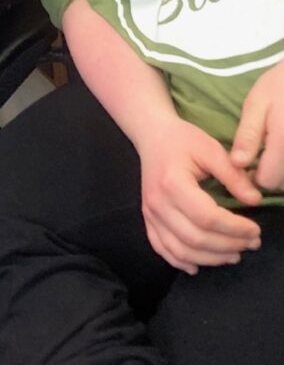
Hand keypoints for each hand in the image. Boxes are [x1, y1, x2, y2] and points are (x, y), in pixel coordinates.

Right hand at [138, 117, 261, 274]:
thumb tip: (255, 200)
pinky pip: (161, 248)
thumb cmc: (182, 139)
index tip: (255, 229)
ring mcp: (150, 213)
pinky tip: (198, 266)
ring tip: (234, 254)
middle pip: (195, 238)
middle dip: (228, 246)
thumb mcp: (211, 149)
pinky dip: (180, 262)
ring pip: (180, 250)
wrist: (152, 135)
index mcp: (173, 183)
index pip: (207, 217)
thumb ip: (233, 175)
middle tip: (252, 243)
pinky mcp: (147, 218)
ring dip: (210, 259)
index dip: (234, 228)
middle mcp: (158, 203)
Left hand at [231, 59, 283, 188]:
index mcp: (282, 143)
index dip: (254, 176)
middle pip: (283, 185)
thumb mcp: (256, 105)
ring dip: (281, 170)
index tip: (247, 163)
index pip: (268, 181)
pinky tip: (281, 148)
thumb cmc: (279, 86)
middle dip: (270, 175)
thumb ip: (248, 135)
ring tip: (272, 150)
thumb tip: (237, 164)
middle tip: (261, 155)